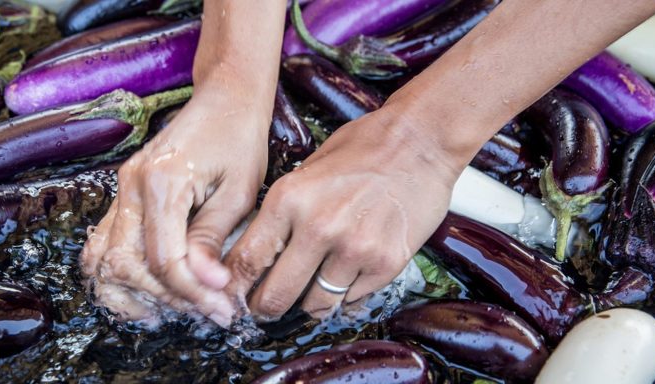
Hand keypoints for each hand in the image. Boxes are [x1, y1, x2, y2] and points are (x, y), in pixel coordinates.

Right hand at [81, 89, 269, 326]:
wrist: (224, 99)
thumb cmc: (238, 138)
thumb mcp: (239, 190)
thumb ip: (214, 238)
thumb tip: (208, 285)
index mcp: (161, 182)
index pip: (163, 259)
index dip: (192, 291)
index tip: (224, 306)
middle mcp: (131, 187)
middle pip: (126, 265)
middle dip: (168, 297)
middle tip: (210, 311)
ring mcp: (121, 192)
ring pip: (103, 260)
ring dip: (137, 293)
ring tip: (178, 309)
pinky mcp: (123, 197)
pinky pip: (104, 245)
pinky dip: (122, 275)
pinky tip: (154, 292)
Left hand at [224, 110, 461, 319]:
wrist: (421, 140)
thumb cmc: (362, 148)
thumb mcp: (307, 170)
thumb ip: (283, 212)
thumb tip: (258, 254)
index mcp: (288, 199)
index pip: (247, 260)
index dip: (235, 287)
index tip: (233, 297)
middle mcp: (318, 227)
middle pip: (276, 294)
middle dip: (266, 308)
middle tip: (265, 310)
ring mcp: (355, 249)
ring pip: (317, 304)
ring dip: (310, 305)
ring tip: (310, 295)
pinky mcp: (387, 263)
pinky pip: (353, 300)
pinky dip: (346, 297)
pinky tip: (346, 282)